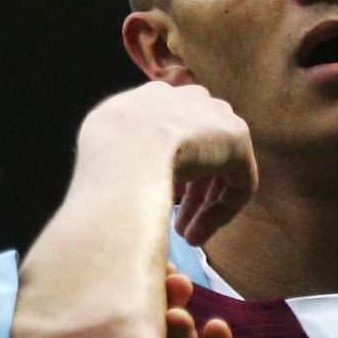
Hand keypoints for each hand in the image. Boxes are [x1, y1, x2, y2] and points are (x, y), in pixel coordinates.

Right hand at [86, 81, 256, 245]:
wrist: (124, 152)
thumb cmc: (103, 159)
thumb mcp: (99, 148)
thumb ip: (120, 157)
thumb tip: (127, 187)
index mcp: (151, 99)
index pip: (168, 131)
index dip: (164, 169)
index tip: (155, 198)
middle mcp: (185, 100)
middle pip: (197, 148)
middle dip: (189, 192)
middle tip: (176, 226)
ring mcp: (213, 116)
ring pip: (217, 169)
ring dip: (202, 208)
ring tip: (187, 238)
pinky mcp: (236, 139)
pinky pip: (237, 182)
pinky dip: (220, 212)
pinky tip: (198, 236)